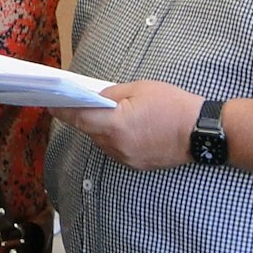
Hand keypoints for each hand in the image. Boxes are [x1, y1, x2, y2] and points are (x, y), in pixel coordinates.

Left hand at [52, 79, 198, 170]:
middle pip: (89, 130)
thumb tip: (96, 98)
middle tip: (78, 101)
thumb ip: (112, 94)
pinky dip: (113, 137)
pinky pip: (115, 149)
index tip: (50, 103)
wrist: (202, 133)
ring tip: (106, 112)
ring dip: (100, 127)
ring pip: (102, 141)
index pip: (79, 117)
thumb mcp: (141, 88)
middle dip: (84, 116)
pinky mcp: (136, 164)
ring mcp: (126, 158)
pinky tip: (122, 126)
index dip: (62, 110)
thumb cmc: (174, 106)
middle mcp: (116, 145)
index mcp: (116, 124)